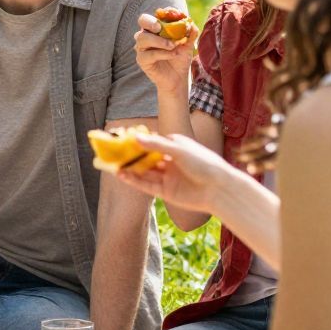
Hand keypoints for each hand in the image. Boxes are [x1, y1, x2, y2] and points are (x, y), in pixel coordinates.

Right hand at [105, 127, 236, 214]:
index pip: (151, 142)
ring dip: (129, 169)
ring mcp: (167, 177)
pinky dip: (134, 180)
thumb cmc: (203, 163)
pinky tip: (122, 175)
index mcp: (174, 147)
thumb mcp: (179, 150)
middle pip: (145, 158)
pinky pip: (146, 185)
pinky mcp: (166, 192)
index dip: (135, 141)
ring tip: (113, 165)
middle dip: (129, 156)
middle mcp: (169, 161)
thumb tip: (135, 137)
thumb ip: (156, 144)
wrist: (219, 189)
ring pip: (144, 172)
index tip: (119, 138)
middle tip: (112, 152)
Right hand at [133, 9, 197, 95]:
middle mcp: (146, 35)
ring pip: (143, 38)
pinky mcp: (142, 60)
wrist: (178, 77)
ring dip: (159, 41)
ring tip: (173, 45)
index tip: (173, 14)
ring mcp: (142, 47)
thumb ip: (190, 33)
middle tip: (160, 27)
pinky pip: (148, 54)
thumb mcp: (188, 44)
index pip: (156, 14)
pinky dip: (162, 53)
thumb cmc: (180, 57)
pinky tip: (173, 54)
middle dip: (151, 22)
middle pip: (142, 21)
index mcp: (155, 28)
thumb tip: (191, 23)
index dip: (161, 13)